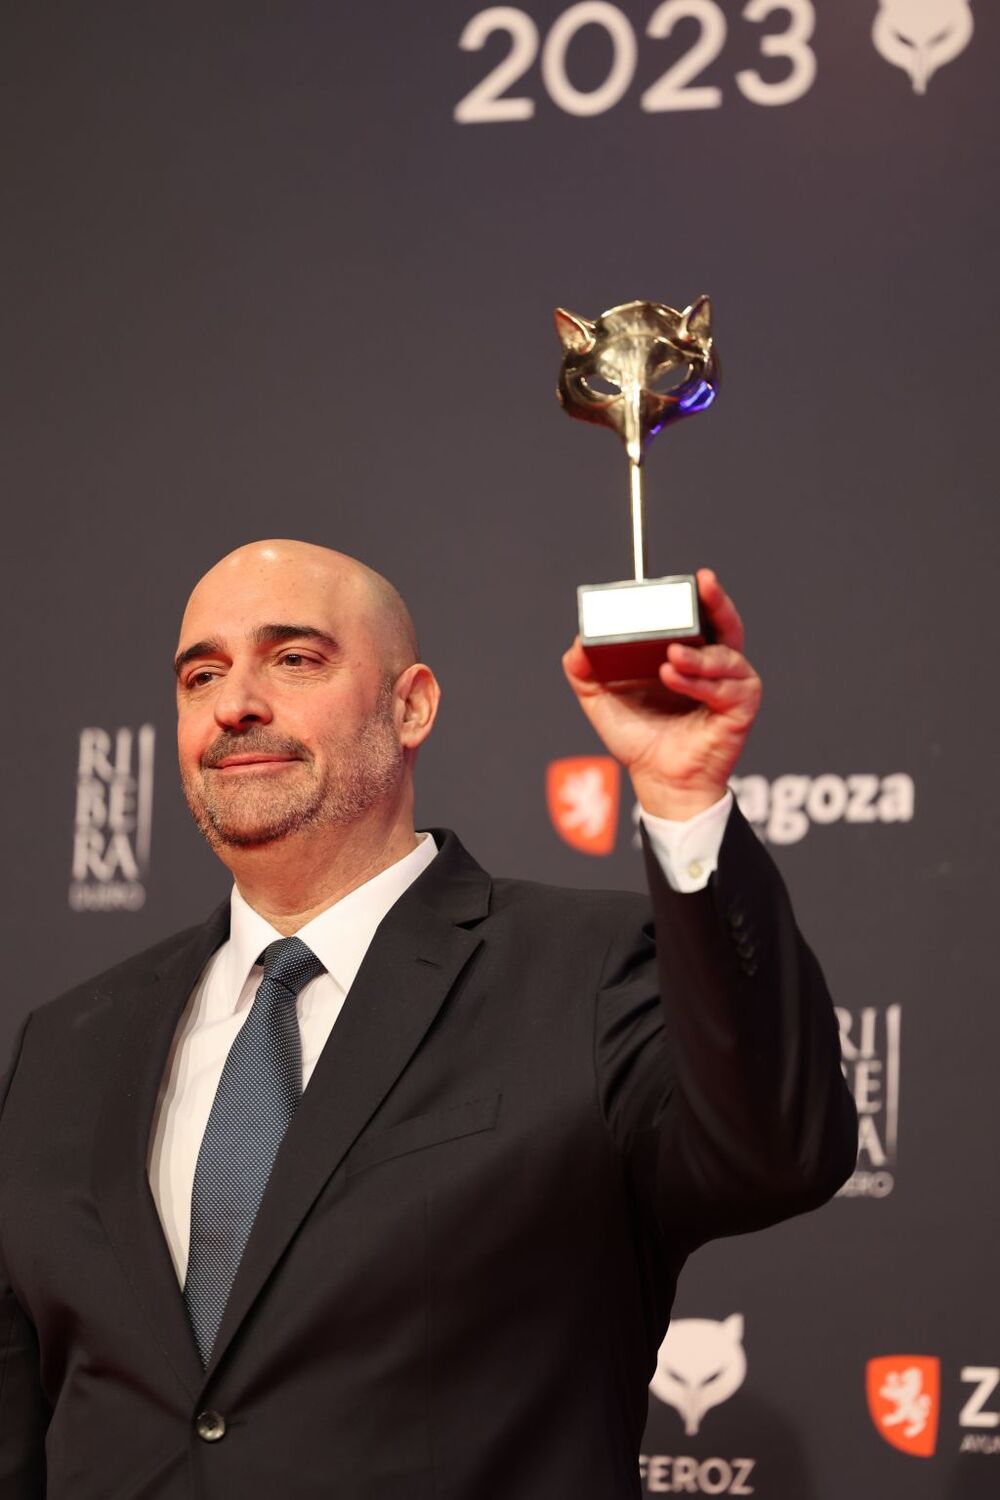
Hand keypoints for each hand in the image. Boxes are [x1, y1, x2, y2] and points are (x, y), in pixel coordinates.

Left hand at [561, 569, 761, 819]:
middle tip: (703, 585)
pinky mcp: (740, 709)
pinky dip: (699, 682)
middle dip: (717, 602)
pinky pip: (724, 689)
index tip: (693, 578)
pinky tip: (674, 678)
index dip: (699, 595)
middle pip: (726, 623)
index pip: (699, 615)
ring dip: (697, 655)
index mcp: (689, 653)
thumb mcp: (603, 699)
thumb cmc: (640, 738)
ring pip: (725, 656)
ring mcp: (732, 685)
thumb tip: (577, 643)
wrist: (657, 780)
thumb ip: (585, 671)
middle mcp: (716, 664)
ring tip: (669, 657)